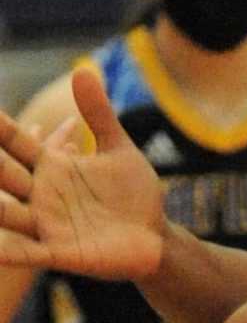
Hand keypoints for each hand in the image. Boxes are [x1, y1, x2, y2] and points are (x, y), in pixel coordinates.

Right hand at [0, 67, 167, 278]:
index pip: (15, 140)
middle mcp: (41, 194)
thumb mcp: (118, 149)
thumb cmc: (134, 194)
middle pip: (4, 174)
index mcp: (50, 166)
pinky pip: (31, 253)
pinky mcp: (63, 252)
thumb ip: (99, 113)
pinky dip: (11, 251)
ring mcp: (49, 224)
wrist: (155, 237)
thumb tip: (83, 70)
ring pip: (9, 213)